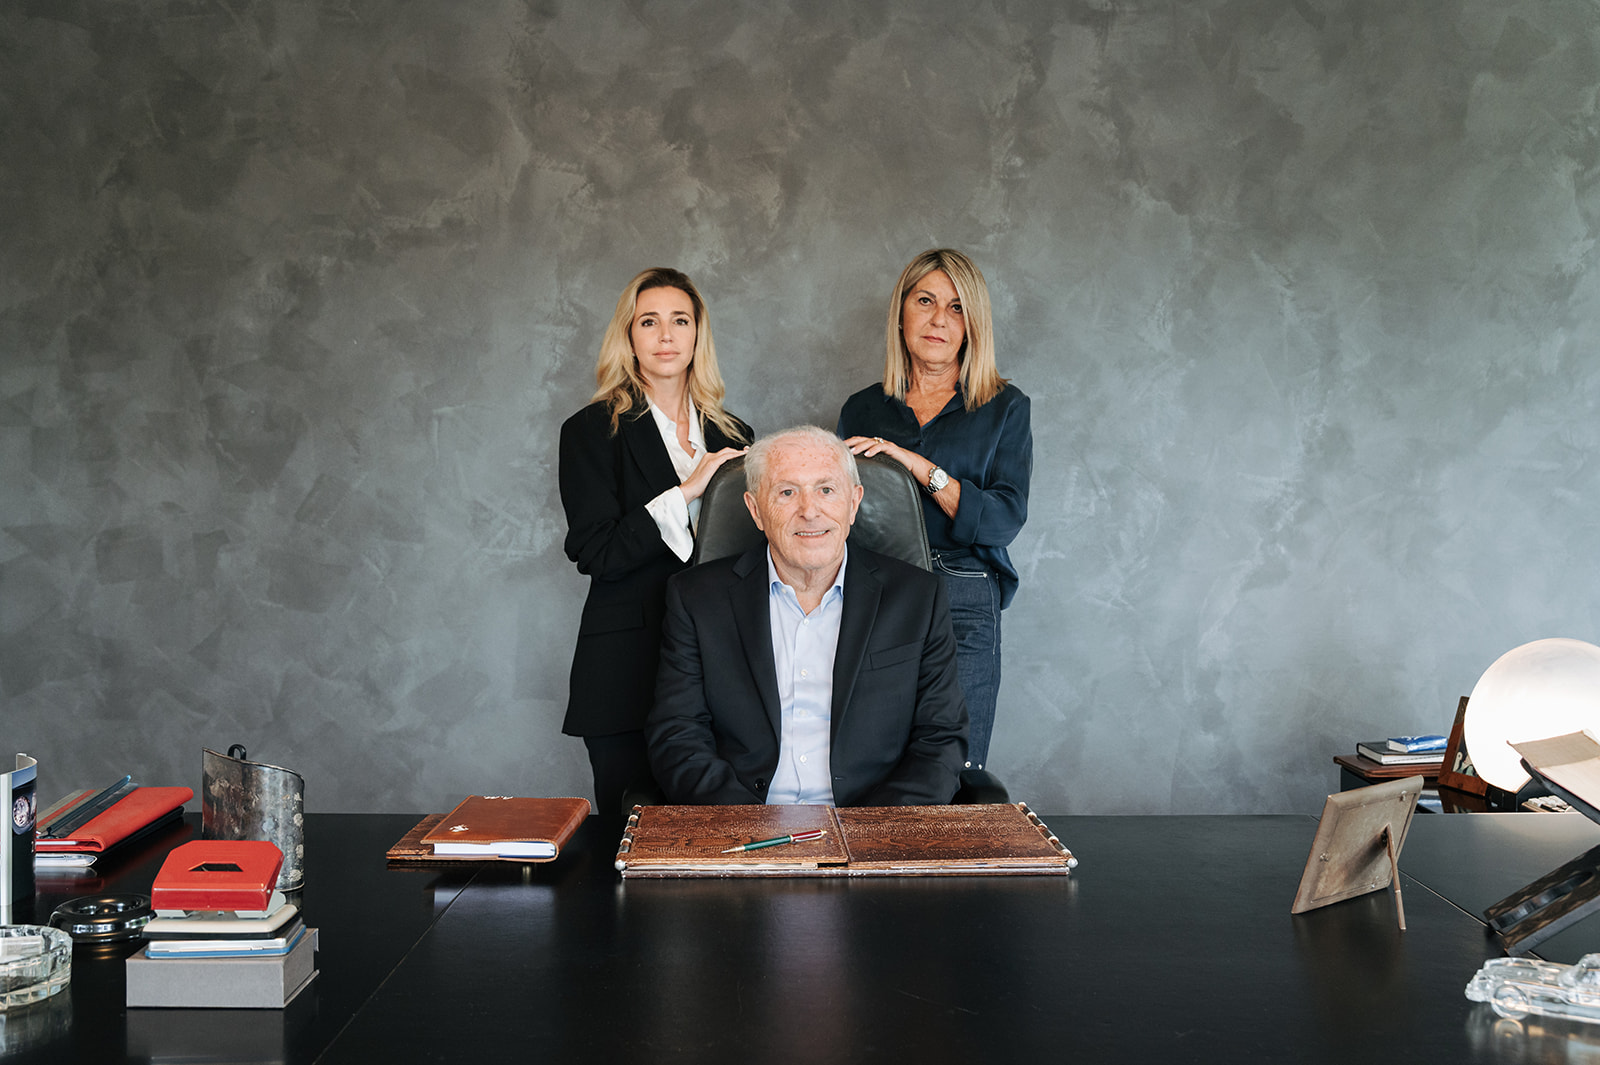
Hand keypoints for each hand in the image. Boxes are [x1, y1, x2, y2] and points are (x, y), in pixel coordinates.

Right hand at [679, 446, 747, 502]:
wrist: (689, 489)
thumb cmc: (697, 487)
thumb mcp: (709, 477)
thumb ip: (717, 474)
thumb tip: (726, 477)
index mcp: (708, 459)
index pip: (723, 453)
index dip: (734, 453)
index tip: (742, 454)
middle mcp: (709, 456)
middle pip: (727, 450)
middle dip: (738, 451)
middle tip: (747, 452)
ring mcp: (710, 459)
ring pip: (728, 452)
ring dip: (738, 452)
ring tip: (747, 454)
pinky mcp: (712, 463)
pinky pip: (726, 457)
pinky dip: (735, 455)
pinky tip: (741, 457)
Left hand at [842, 436, 959, 517]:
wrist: (914, 466)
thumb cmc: (897, 467)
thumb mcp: (880, 466)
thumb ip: (870, 466)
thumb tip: (856, 474)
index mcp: (874, 446)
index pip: (859, 442)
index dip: (849, 443)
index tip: (839, 448)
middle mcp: (879, 443)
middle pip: (862, 439)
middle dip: (851, 442)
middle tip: (842, 446)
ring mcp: (886, 445)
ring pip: (871, 442)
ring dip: (860, 446)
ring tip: (852, 450)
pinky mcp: (893, 449)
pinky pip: (882, 447)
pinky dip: (874, 450)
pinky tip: (867, 454)